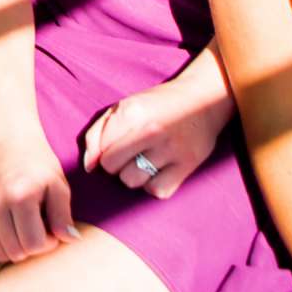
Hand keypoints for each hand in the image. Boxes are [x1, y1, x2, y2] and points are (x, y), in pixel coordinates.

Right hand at [0, 126, 75, 263]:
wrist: (10, 143)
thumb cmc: (39, 166)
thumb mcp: (59, 185)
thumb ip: (64, 216)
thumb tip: (69, 240)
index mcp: (20, 195)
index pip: (34, 245)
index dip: (47, 244)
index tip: (51, 229)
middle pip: (14, 252)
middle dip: (30, 247)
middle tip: (37, 229)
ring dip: (13, 245)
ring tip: (23, 226)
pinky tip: (8, 224)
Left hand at [79, 71, 233, 199]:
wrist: (203, 100)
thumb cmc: (155, 106)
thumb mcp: (123, 107)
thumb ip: (97, 134)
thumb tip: (89, 166)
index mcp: (132, 112)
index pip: (100, 151)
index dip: (103, 151)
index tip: (115, 144)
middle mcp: (151, 130)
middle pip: (112, 168)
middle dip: (115, 164)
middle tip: (129, 153)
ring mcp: (171, 148)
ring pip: (132, 181)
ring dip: (134, 175)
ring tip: (145, 160)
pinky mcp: (188, 164)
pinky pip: (157, 191)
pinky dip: (154, 186)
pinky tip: (159, 170)